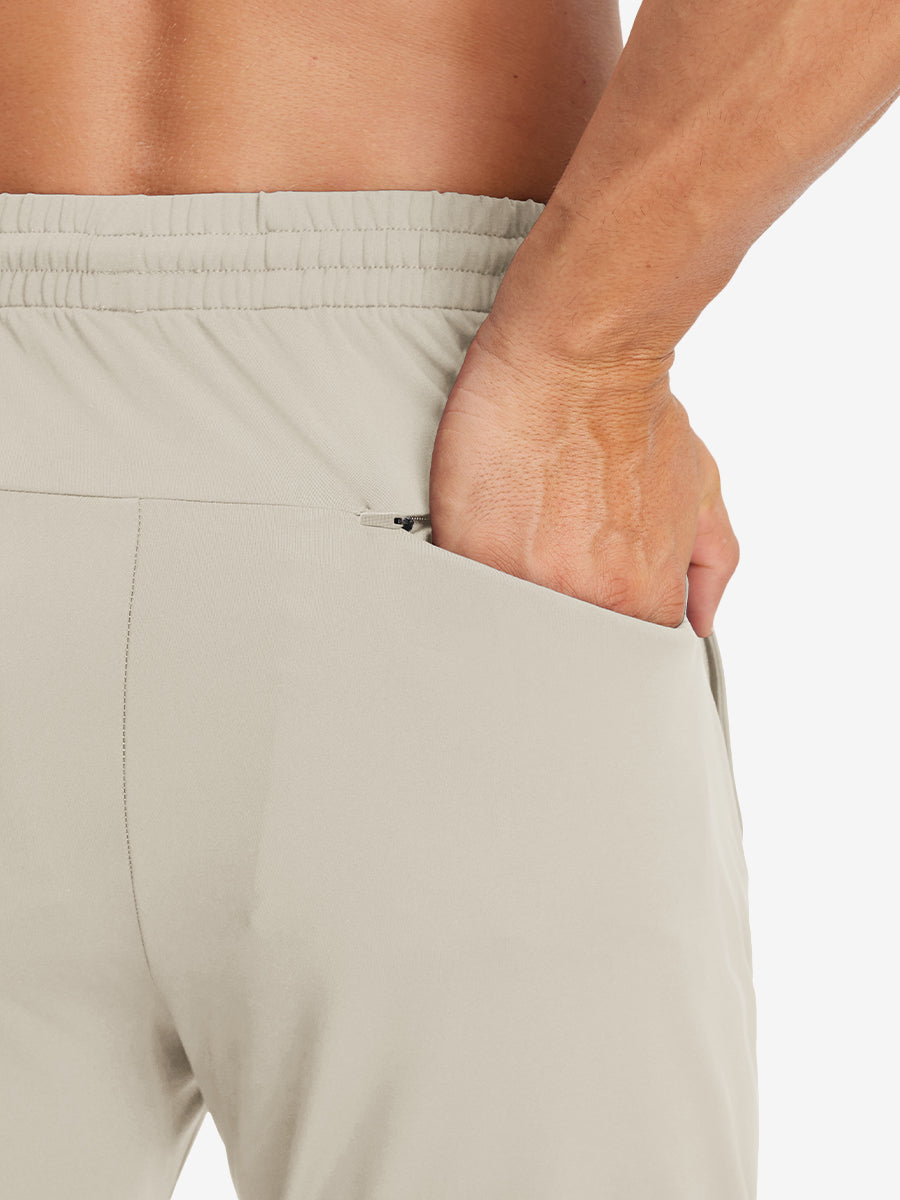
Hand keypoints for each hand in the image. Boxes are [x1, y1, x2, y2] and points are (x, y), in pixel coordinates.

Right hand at [429, 318, 738, 635]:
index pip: (624, 656)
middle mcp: (587, 598)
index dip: (602, 633)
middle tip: (547, 572)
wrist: (579, 354)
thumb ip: (711, 564)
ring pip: (506, 626)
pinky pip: (460, 589)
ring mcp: (523, 578)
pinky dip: (466, 575)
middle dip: (552, 622)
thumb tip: (701, 619)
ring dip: (505, 602)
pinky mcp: (468, 548)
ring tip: (513, 550)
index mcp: (643, 596)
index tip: (586, 606)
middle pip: (560, 650)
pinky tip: (480, 541)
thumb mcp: (702, 487)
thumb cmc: (636, 412)